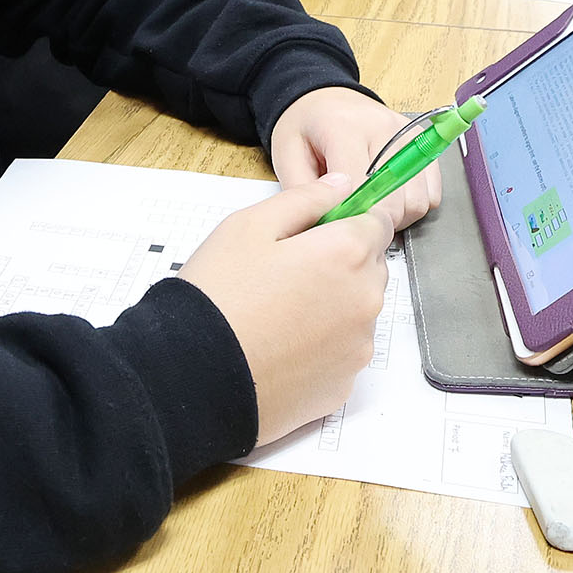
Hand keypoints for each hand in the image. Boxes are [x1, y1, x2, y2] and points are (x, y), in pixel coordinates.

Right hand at [177, 173, 417, 446]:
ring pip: (359, 311)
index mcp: (347, 253)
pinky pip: (344, 352)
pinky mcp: (344, 386)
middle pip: (372, 268)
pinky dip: (323, 346)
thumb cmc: (218, 294)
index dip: (349, 221)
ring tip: (280, 313)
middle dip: (343, 263)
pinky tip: (283, 347)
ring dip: (335, 305)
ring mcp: (357, 348)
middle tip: (288, 272)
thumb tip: (343, 186)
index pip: (378, 222)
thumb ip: (305, 199)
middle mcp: (366, 301)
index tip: (319, 231)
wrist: (194, 378)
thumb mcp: (248, 226)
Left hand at [271, 85, 449, 216]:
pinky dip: (413, 205)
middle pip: (396, 200)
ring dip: (397, 217)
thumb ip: (305, 193)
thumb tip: (328, 227)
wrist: (323, 99)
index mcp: (343, 127)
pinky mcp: (422, 142)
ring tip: (371, 210)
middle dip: (375, 223)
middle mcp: (382, 126)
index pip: (363, 188)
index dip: (353, 219)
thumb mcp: (287, 156)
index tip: (339, 230)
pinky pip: (432, 192)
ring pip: (418, 201)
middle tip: (354, 223)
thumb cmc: (305, 127)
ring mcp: (407, 133)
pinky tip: (389, 200)